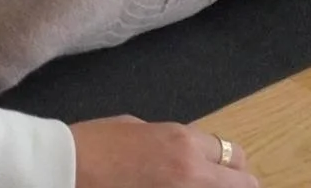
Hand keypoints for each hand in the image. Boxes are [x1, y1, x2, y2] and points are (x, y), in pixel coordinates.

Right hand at [72, 117, 256, 187]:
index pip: (233, 155)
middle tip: (221, 186)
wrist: (65, 168)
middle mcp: (193, 171)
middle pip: (244, 184)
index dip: (228, 165)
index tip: (221, 172)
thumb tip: (181, 153)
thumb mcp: (135, 128)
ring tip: (196, 187)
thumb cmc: (92, 143)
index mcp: (183, 141)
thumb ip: (167, 141)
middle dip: (236, 184)